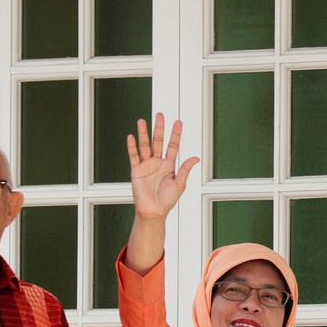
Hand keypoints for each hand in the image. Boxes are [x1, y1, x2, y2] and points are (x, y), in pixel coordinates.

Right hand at [122, 113, 198, 274]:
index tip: (178, 122)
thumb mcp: (179, 185)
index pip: (173, 146)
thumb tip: (196, 158)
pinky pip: (134, 157)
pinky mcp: (136, 171)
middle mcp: (157, 163)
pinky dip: (132, 147)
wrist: (153, 212)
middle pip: (158, 142)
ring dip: (143, 134)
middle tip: (160, 115)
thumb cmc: (167, 201)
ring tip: (142, 121)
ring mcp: (146, 166)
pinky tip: (131, 137)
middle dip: (159, 128)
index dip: (175, 134)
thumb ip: (185, 170)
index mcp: (169, 165)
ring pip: (145, 146)